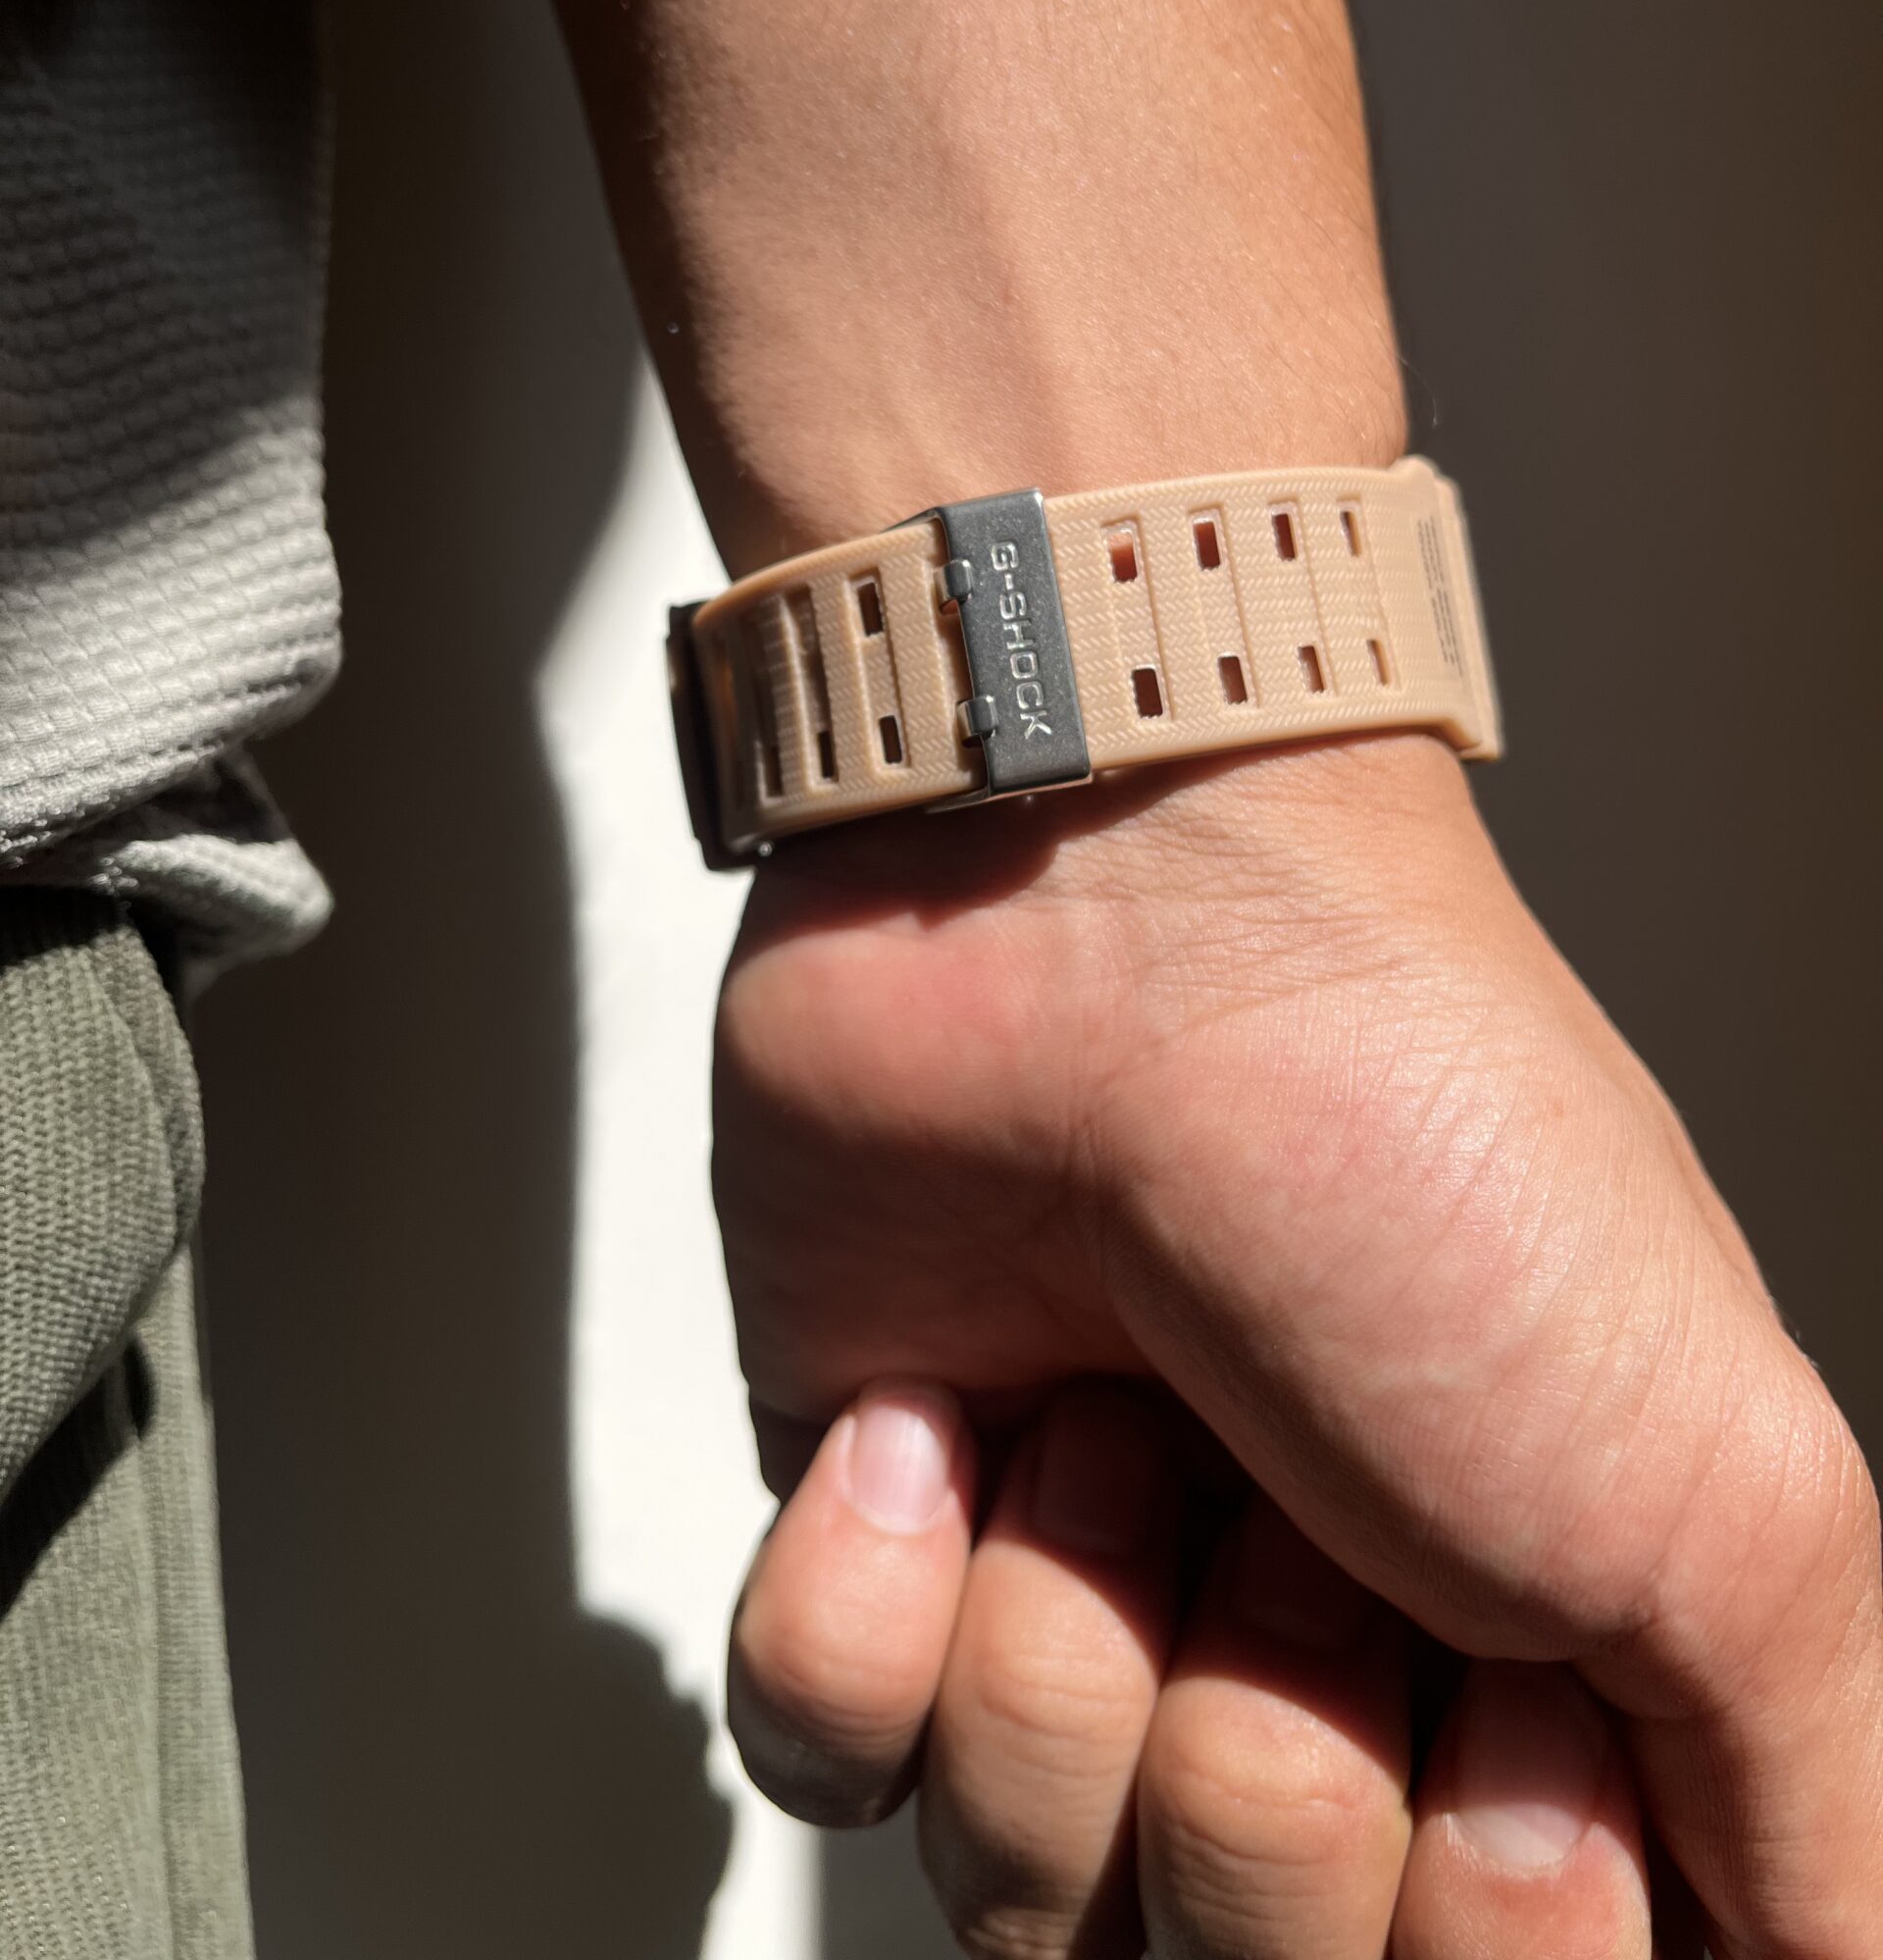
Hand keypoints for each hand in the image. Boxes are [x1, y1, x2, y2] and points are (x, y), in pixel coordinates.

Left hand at [714, 735, 1882, 1957]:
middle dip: (1265, 1758)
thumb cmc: (1423, 1147)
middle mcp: (1297, 1670)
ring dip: (1066, 1635)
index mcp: (1517, 1688)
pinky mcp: (875, 1531)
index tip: (1511, 1711)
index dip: (1491, 1910)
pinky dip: (868, 1601)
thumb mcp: (1734, 1508)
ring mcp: (1072, 1604)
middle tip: (1298, 1509)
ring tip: (1123, 1411)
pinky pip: (826, 1753)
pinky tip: (938, 1428)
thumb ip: (1810, 1818)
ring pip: (1021, 1896)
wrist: (1113, 912)